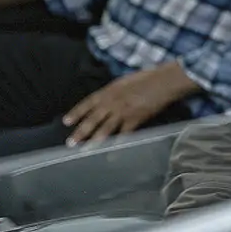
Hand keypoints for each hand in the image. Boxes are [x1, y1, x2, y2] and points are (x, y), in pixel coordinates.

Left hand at [64, 63, 198, 144]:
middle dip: (81, 131)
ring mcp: (123, 111)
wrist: (164, 81)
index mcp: (110, 90)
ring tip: (85, 151)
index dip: (76, 112)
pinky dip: (118, 145)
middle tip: (70, 143)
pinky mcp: (135, 119)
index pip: (88, 103)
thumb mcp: (126, 80)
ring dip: (94, 141)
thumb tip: (108, 98)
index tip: (66, 122)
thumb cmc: (148, 77)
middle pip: (93, 118)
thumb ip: (115, 91)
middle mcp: (113, 101)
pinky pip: (124, 135)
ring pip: (105, 128)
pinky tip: (112, 153)